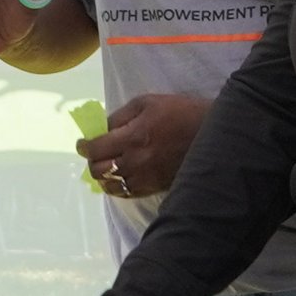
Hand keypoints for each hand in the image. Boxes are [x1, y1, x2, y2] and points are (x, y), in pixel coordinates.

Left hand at [79, 91, 210, 199]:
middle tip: (93, 155)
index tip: (82, 144)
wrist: (213, 135)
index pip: (96, 148)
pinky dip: (118, 187)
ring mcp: (145, 177)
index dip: (84, 147)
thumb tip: (103, 129)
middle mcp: (136, 161)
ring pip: (111, 186)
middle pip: (99, 170)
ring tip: (106, 168)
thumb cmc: (180, 112)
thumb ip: (121, 115)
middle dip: (91, 162)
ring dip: (104, 177)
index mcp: (133, 136)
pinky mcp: (155, 187)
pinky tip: (120, 178)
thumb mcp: (149, 102)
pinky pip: (127, 193)